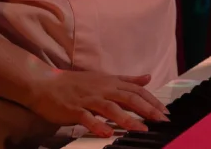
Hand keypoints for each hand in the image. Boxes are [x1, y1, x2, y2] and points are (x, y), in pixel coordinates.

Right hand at [22, 69, 168, 137]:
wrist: (45, 83)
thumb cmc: (76, 83)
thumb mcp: (104, 78)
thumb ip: (127, 80)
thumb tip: (148, 77)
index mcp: (111, 82)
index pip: (136, 90)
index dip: (152, 100)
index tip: (165, 112)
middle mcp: (102, 89)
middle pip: (129, 98)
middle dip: (147, 109)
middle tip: (161, 120)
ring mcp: (88, 99)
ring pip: (111, 108)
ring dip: (127, 119)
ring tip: (141, 129)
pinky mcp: (74, 109)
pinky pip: (87, 118)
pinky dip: (97, 125)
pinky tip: (107, 134)